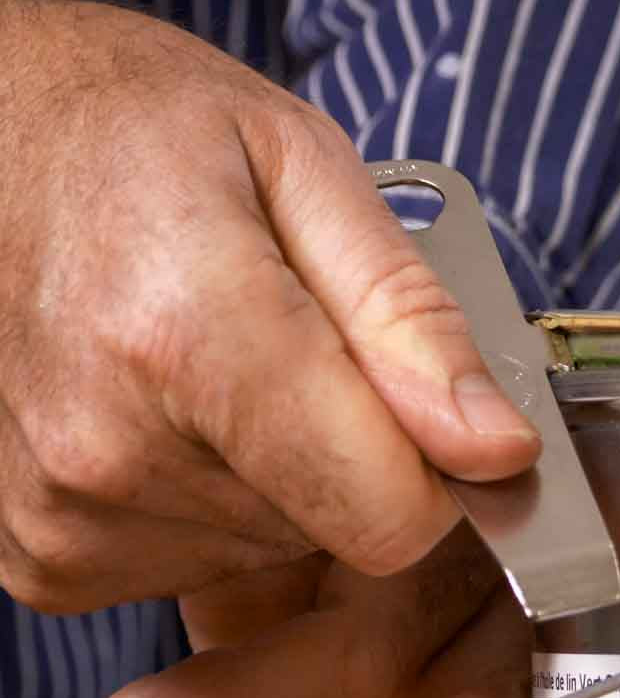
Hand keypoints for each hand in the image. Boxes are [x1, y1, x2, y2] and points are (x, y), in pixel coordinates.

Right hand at [0, 2, 538, 612]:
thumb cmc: (136, 135)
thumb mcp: (308, 173)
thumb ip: (413, 323)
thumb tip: (496, 451)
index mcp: (188, 340)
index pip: (387, 515)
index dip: (434, 474)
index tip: (420, 411)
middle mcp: (111, 452)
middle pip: (334, 533)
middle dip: (346, 455)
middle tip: (289, 351)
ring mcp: (64, 519)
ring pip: (271, 550)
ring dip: (279, 475)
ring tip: (215, 367)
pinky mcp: (42, 558)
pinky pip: (200, 562)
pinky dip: (214, 503)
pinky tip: (170, 415)